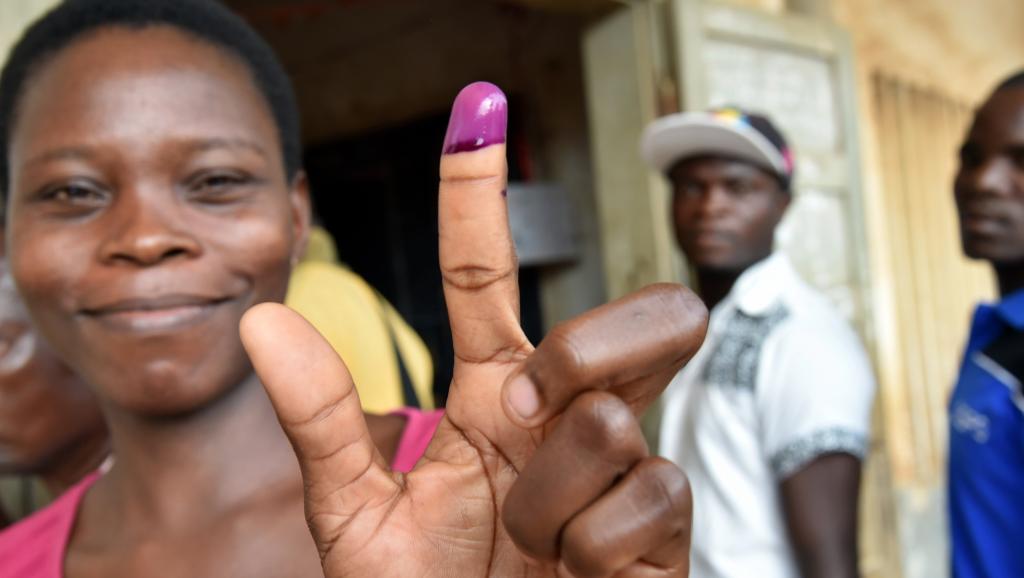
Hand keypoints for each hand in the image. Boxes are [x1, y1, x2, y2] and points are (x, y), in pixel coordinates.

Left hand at [240, 82, 707, 577]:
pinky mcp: (663, 523)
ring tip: (529, 541)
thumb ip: (321, 422)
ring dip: (552, 495)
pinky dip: (589, 550)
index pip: (487, 277)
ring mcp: (621, 466)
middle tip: (526, 415)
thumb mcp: (354, 516)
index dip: (478, 195)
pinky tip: (575, 574)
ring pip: (616, 418)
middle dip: (589, 349)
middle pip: (641, 314)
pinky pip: (647, 496)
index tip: (477, 108)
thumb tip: (261, 320)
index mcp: (491, 397)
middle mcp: (564, 414)